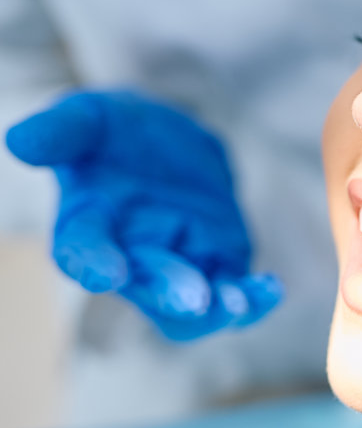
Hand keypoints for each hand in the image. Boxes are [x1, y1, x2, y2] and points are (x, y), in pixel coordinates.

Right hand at [6, 89, 282, 340]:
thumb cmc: (110, 133)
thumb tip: (18, 142)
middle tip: (192, 298)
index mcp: (86, 226)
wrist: (160, 139)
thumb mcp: (84, 119)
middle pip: (145, 286)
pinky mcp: (218, 261)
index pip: (81, 252)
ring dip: (215, 309)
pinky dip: (253, 298)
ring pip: (192, 306)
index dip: (92, 263)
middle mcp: (129, 256)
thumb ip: (59, 132)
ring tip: (237, 302)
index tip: (105, 272)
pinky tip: (271, 288)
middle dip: (168, 292)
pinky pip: (234, 291)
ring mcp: (177, 262)